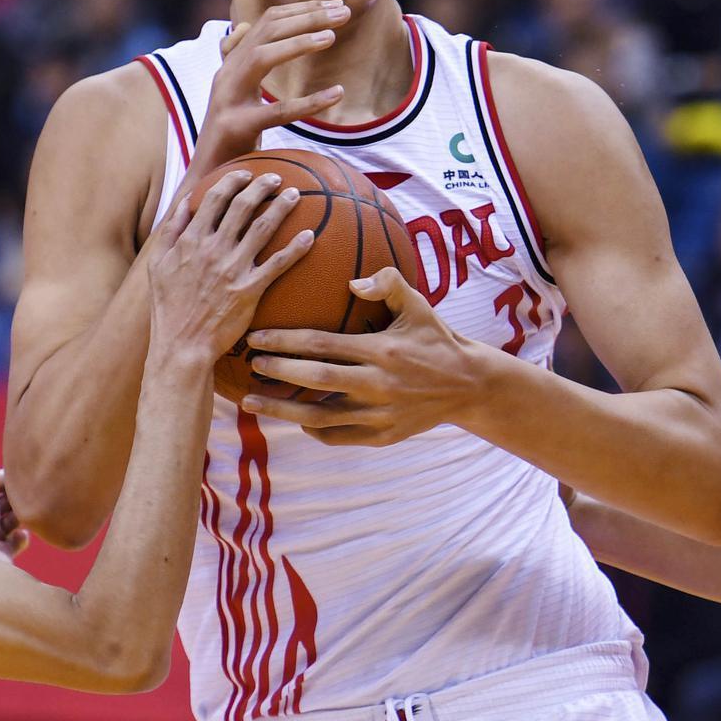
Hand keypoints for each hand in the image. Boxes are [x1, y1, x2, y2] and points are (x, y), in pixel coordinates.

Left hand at [0, 466, 28, 560]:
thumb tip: (4, 476)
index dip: (0, 481)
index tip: (15, 480)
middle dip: (11, 499)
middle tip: (21, 498)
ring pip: (8, 520)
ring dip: (18, 516)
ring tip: (21, 517)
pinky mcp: (0, 556)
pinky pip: (16, 540)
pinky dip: (21, 537)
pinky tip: (20, 535)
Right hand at [146, 168, 313, 358]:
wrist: (182, 343)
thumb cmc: (168, 307)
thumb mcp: (156, 266)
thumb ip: (170, 232)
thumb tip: (184, 204)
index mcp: (191, 240)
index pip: (214, 198)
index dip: (232, 181)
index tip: (245, 173)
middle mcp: (213, 249)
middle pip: (242, 206)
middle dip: (261, 186)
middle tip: (276, 177)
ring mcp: (233, 268)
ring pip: (263, 228)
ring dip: (281, 207)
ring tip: (295, 194)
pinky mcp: (250, 290)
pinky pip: (278, 264)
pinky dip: (295, 248)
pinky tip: (310, 236)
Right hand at [177, 1, 350, 195]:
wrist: (207, 177)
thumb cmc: (229, 137)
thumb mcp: (234, 94)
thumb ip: (238, 60)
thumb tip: (244, 27)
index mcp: (232, 66)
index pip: (267, 23)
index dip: (301, 10)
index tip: (335, 5)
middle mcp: (227, 75)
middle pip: (267, 31)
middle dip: (307, 17)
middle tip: (344, 12)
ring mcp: (229, 100)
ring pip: (263, 58)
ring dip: (299, 43)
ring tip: (332, 37)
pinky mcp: (237, 127)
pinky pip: (277, 112)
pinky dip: (310, 102)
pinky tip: (338, 93)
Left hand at [242, 267, 479, 445]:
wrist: (470, 386)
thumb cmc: (436, 339)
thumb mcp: (419, 305)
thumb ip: (388, 283)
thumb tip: (352, 283)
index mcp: (382, 350)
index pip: (323, 344)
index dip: (285, 341)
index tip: (256, 338)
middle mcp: (378, 384)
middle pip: (316, 379)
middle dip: (278, 372)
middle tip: (250, 365)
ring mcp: (380, 414)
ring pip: (320, 417)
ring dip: (282, 411)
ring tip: (251, 403)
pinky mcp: (383, 436)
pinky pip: (340, 438)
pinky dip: (314, 431)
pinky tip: (295, 421)